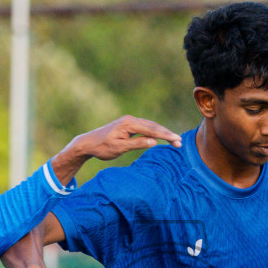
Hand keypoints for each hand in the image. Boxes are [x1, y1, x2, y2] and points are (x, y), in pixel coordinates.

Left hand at [51, 115, 180, 182]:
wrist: (88, 143)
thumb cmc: (102, 147)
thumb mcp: (119, 148)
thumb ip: (136, 144)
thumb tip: (154, 141)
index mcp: (129, 124)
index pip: (152, 129)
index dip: (166, 135)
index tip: (177, 140)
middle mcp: (130, 119)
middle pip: (153, 126)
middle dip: (167, 134)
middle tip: (180, 143)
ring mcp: (129, 121)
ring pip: (150, 126)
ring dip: (162, 133)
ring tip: (174, 140)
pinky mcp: (128, 125)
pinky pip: (145, 127)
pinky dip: (155, 132)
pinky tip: (161, 137)